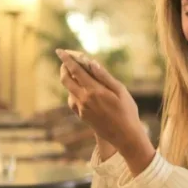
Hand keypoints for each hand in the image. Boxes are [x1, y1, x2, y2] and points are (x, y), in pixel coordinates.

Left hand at [57, 50, 153, 171]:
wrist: (125, 136)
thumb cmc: (127, 111)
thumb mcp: (120, 91)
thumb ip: (104, 76)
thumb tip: (92, 63)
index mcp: (94, 91)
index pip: (76, 71)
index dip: (67, 60)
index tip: (60, 51)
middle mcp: (84, 99)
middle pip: (66, 80)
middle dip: (64, 68)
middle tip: (67, 61)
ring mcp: (81, 109)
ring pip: (69, 90)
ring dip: (70, 80)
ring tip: (78, 74)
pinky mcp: (82, 116)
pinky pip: (73, 101)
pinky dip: (74, 92)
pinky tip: (82, 91)